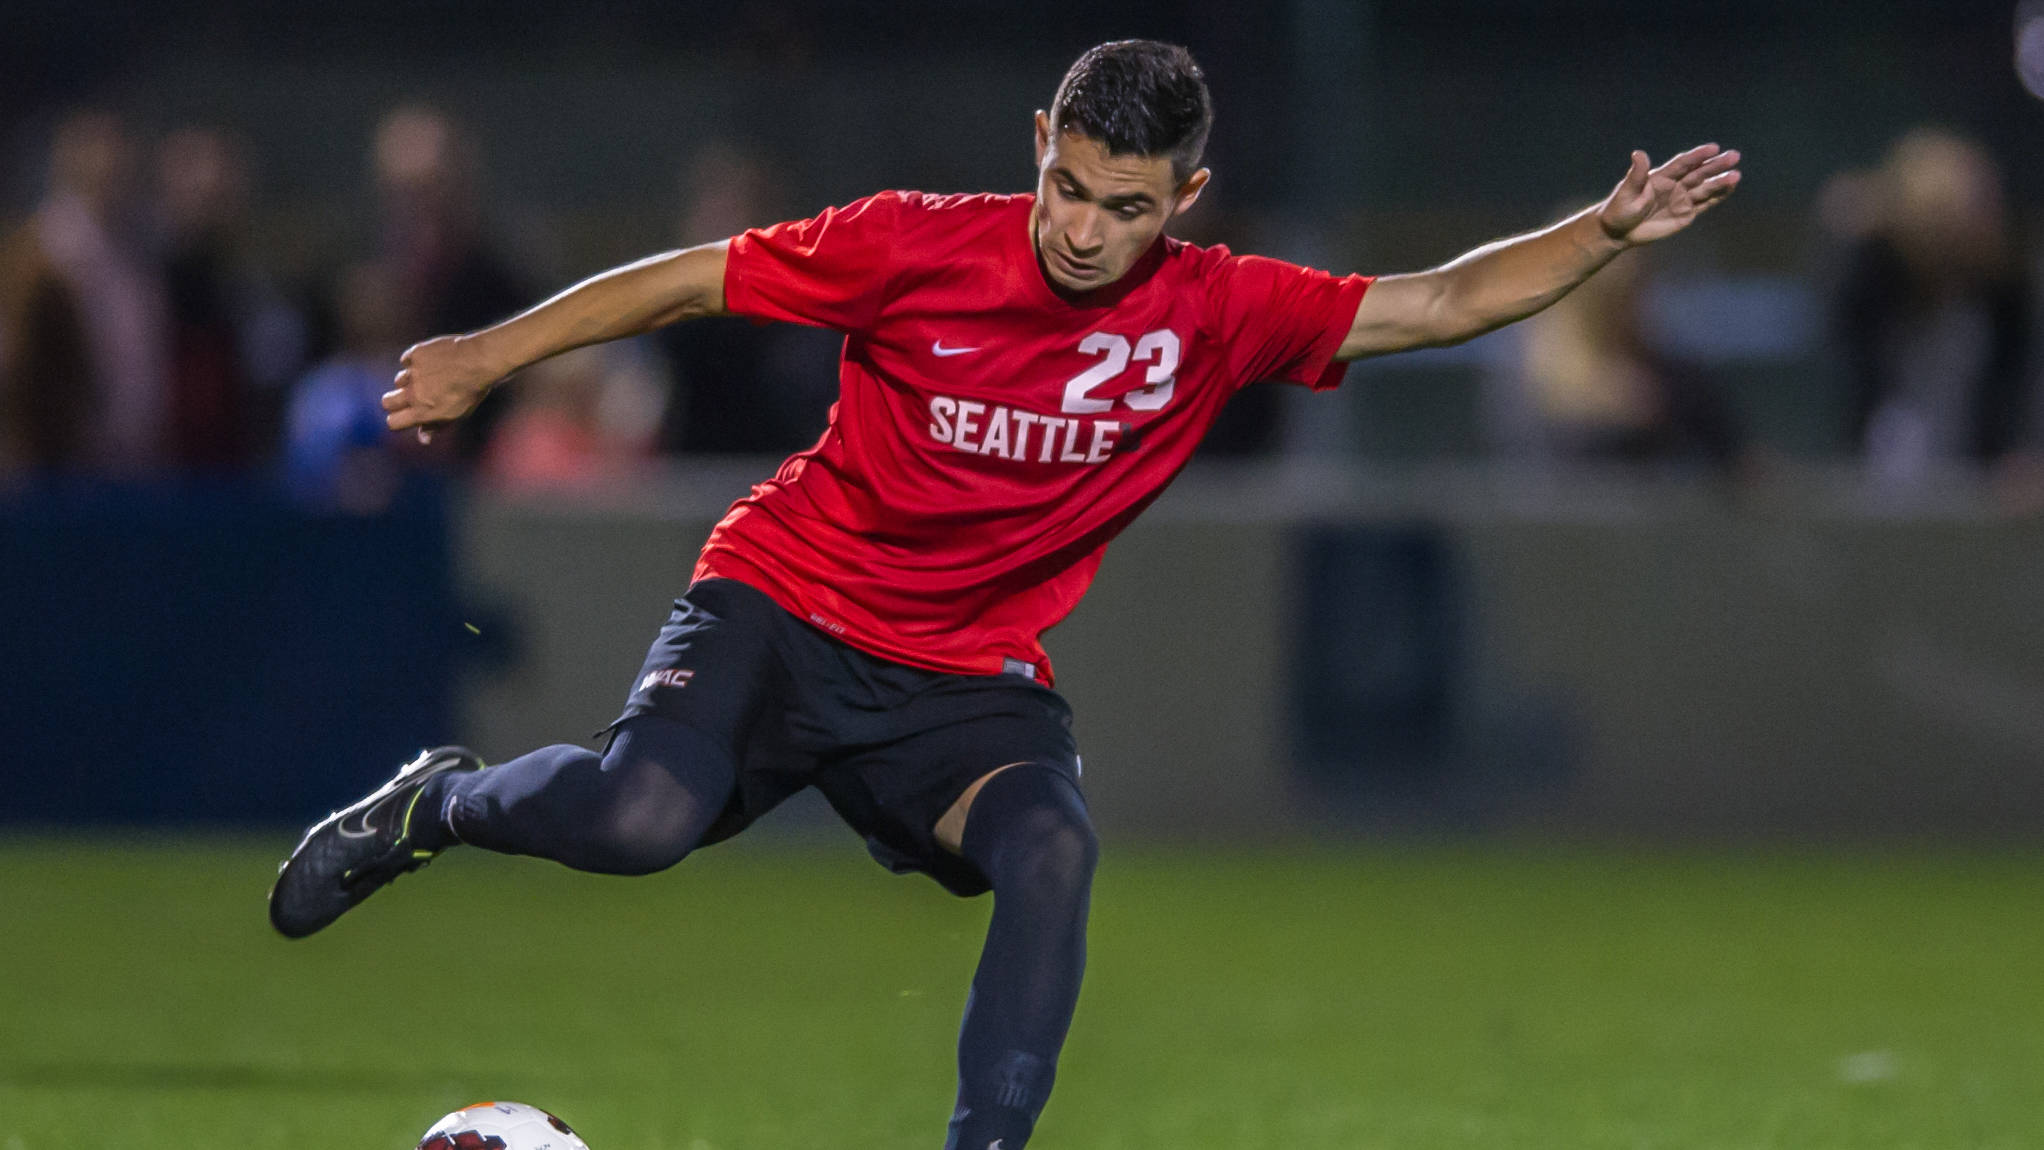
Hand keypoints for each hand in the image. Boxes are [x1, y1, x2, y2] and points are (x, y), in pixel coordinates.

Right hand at [382, 335, 505, 444]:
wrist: (480, 361)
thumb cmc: (472, 391)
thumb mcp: (458, 414)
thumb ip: (437, 426)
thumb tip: (423, 439)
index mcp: (423, 412)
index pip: (393, 422)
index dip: (397, 420)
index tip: (405, 415)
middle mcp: (414, 393)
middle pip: (386, 402)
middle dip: (394, 401)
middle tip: (409, 397)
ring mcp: (413, 373)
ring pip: (398, 380)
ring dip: (409, 380)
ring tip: (430, 376)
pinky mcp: (415, 354)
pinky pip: (406, 360)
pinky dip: (415, 362)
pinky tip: (431, 361)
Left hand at [1597, 144, 1741, 245]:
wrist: (1619, 232)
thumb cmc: (1619, 209)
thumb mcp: (1627, 191)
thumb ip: (1637, 174)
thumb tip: (1638, 153)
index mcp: (1661, 176)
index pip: (1683, 163)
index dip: (1697, 155)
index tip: (1713, 148)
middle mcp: (1675, 184)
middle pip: (1699, 173)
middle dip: (1716, 165)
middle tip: (1734, 156)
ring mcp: (1682, 199)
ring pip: (1705, 188)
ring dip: (1720, 182)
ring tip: (1736, 175)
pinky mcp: (1686, 213)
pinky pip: (1705, 204)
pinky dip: (1718, 197)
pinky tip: (1731, 188)